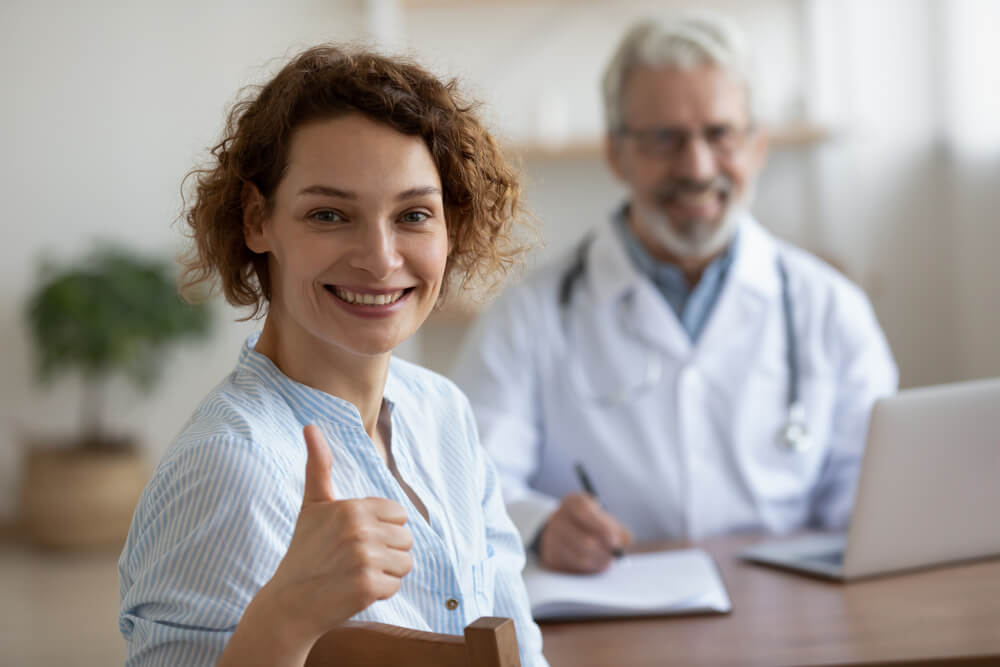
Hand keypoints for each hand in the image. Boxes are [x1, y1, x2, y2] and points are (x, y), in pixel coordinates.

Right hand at [263, 424, 413, 644]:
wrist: (289, 603)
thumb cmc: (304, 552)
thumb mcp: (312, 505)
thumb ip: (318, 465)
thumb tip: (311, 426)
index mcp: (353, 507)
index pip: (398, 514)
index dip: (381, 529)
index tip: (356, 539)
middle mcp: (361, 530)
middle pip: (406, 538)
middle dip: (387, 551)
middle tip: (355, 559)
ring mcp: (365, 559)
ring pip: (405, 562)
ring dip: (387, 572)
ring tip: (357, 573)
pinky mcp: (369, 587)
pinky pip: (396, 585)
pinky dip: (380, 592)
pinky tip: (356, 590)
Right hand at [538, 492, 631, 573]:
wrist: (564, 532)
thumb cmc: (591, 523)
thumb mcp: (604, 518)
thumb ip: (618, 529)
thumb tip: (627, 543)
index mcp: (572, 502)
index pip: (584, 511)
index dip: (602, 527)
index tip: (615, 540)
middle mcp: (558, 518)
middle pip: (584, 540)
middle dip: (604, 551)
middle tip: (615, 556)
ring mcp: (551, 539)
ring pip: (579, 557)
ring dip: (598, 562)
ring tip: (607, 561)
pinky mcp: (551, 558)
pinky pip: (573, 569)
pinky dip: (587, 569)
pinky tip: (594, 564)